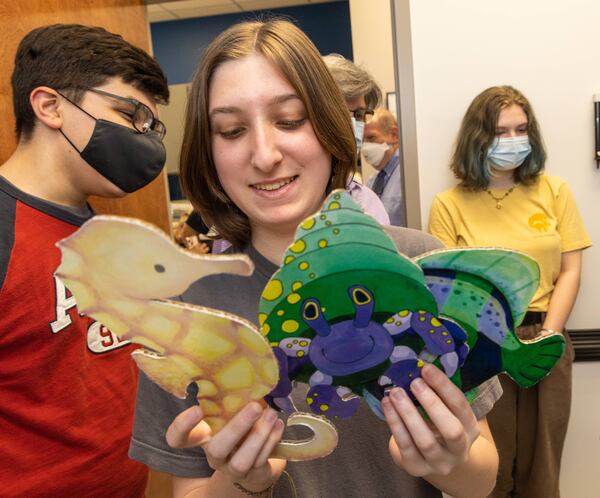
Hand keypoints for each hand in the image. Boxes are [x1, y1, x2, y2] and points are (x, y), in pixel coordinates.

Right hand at [166, 403, 285, 491]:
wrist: (256, 464)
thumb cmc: (241, 429)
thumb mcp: (231, 414)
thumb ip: (231, 399)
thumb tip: (246, 369)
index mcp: (204, 437)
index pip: (178, 438)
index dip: (182, 426)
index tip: (196, 410)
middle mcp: (214, 454)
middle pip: (216, 448)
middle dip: (236, 427)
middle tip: (254, 406)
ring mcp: (232, 468)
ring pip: (242, 460)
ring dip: (259, 436)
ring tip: (272, 414)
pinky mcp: (252, 475)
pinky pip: (261, 461)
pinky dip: (271, 440)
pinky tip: (279, 425)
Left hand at [382, 363, 479, 476]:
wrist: (436, 458)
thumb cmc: (439, 424)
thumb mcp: (447, 410)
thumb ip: (438, 393)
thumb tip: (418, 366)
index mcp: (471, 429)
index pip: (461, 406)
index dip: (444, 387)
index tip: (426, 369)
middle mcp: (460, 450)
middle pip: (451, 430)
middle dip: (432, 404)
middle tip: (413, 382)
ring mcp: (439, 463)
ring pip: (425, 442)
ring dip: (408, 414)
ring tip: (395, 393)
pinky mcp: (417, 468)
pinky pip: (405, 446)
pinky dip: (395, 424)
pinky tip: (387, 405)